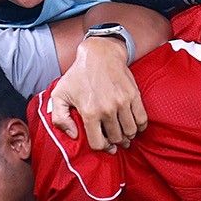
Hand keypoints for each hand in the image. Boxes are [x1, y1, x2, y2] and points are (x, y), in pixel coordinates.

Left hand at [46, 36, 146, 150]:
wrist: (100, 53)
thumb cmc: (78, 74)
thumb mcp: (59, 94)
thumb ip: (59, 118)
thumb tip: (73, 135)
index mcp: (89, 112)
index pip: (98, 143)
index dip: (101, 147)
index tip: (104, 144)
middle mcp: (107, 109)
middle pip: (116, 139)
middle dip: (115, 142)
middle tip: (115, 140)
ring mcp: (122, 102)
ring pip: (130, 132)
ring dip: (128, 136)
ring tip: (124, 134)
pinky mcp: (134, 95)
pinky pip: (142, 119)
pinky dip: (140, 127)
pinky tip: (135, 126)